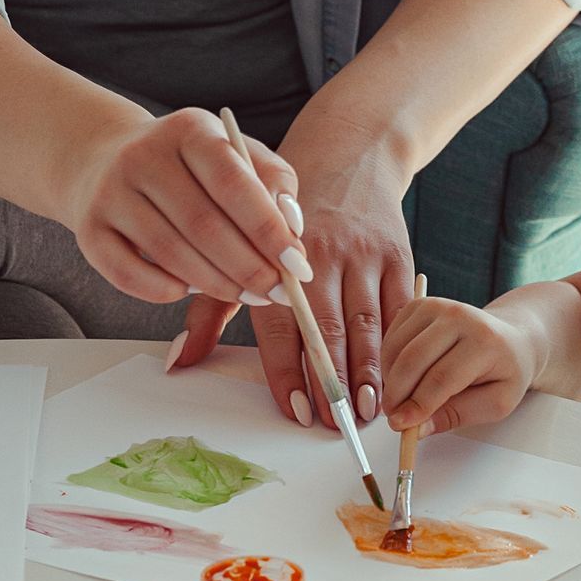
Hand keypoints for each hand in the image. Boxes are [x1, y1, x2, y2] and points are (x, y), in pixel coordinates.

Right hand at [65, 106, 304, 310]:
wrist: (103, 158)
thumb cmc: (185, 163)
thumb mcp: (232, 153)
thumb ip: (271, 181)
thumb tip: (293, 227)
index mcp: (188, 130)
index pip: (232, 181)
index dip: (268, 228)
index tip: (297, 264)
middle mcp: (143, 155)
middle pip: (203, 224)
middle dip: (248, 267)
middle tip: (278, 292)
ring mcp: (110, 193)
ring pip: (170, 253)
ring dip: (216, 284)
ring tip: (247, 295)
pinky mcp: (88, 230)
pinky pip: (130, 274)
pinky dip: (167, 291)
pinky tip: (192, 290)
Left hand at [172, 118, 412, 426]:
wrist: (349, 155)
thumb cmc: (282, 213)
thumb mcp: (237, 246)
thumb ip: (212, 308)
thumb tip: (180, 362)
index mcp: (276, 253)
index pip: (281, 325)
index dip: (289, 372)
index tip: (295, 411)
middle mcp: (323, 253)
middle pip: (329, 330)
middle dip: (332, 383)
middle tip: (334, 424)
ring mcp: (365, 254)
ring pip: (369, 324)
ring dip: (370, 372)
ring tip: (368, 411)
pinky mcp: (398, 253)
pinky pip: (401, 308)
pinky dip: (398, 345)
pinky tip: (395, 376)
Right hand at [383, 296, 538, 436]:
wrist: (512, 339)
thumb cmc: (505, 371)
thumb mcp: (494, 403)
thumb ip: (456, 416)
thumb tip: (418, 429)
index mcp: (485, 341)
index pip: (442, 377)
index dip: (418, 405)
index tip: (402, 425)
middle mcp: (459, 316)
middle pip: (413, 360)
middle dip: (397, 394)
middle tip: (393, 417)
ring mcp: (437, 306)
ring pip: (397, 349)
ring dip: (391, 380)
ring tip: (400, 400)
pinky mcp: (419, 305)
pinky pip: (392, 338)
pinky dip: (389, 364)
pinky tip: (402, 378)